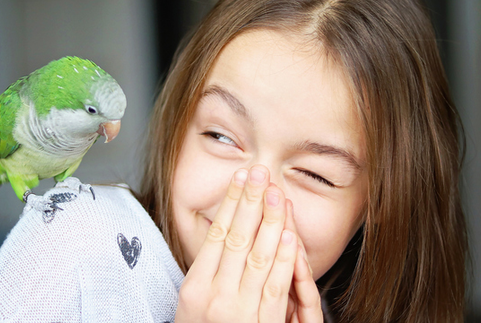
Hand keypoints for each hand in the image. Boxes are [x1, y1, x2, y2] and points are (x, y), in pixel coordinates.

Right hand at [175, 165, 318, 321]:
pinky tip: (288, 235)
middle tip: (260, 172)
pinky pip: (274, 287)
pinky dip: (282, 259)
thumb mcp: (192, 305)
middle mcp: (215, 297)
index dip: (231, 203)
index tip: (241, 177)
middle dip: (250, 202)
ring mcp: (239, 312)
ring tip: (276, 193)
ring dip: (269, 222)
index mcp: (194, 288)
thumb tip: (223, 232)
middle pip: (236, 239)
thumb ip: (207, 271)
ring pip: (258, 257)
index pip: (216, 234)